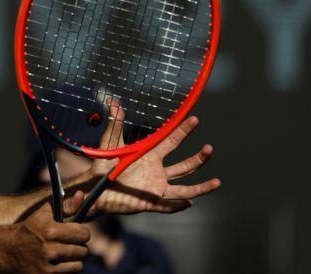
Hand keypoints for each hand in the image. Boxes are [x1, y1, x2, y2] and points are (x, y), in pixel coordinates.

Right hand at [13, 192, 91, 272]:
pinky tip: (59, 262)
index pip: (83, 233)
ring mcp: (48, 265)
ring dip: (74, 259)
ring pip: (78, 265)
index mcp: (50, 230)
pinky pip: (70, 273)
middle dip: (78, 246)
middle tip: (70, 244)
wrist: (8, 249)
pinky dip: (67, 269)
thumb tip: (82, 195)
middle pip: (83, 250)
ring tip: (65, 254)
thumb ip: (66, 205)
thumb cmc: (29, 230)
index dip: (82, 232)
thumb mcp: (44, 214)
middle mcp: (50, 248)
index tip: (77, 232)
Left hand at [89, 103, 220, 214]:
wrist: (94, 188)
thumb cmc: (102, 166)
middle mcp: (157, 172)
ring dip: (200, 187)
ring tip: (217, 182)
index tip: (194, 119)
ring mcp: (155, 188)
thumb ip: (115, 125)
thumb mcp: (110, 145)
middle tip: (209, 148)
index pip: (171, 141)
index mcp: (150, 156)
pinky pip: (167, 206)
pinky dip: (177, 206)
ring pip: (184, 189)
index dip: (183, 131)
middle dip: (199, 158)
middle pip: (184, 166)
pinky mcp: (149, 202)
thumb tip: (114, 103)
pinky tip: (188, 204)